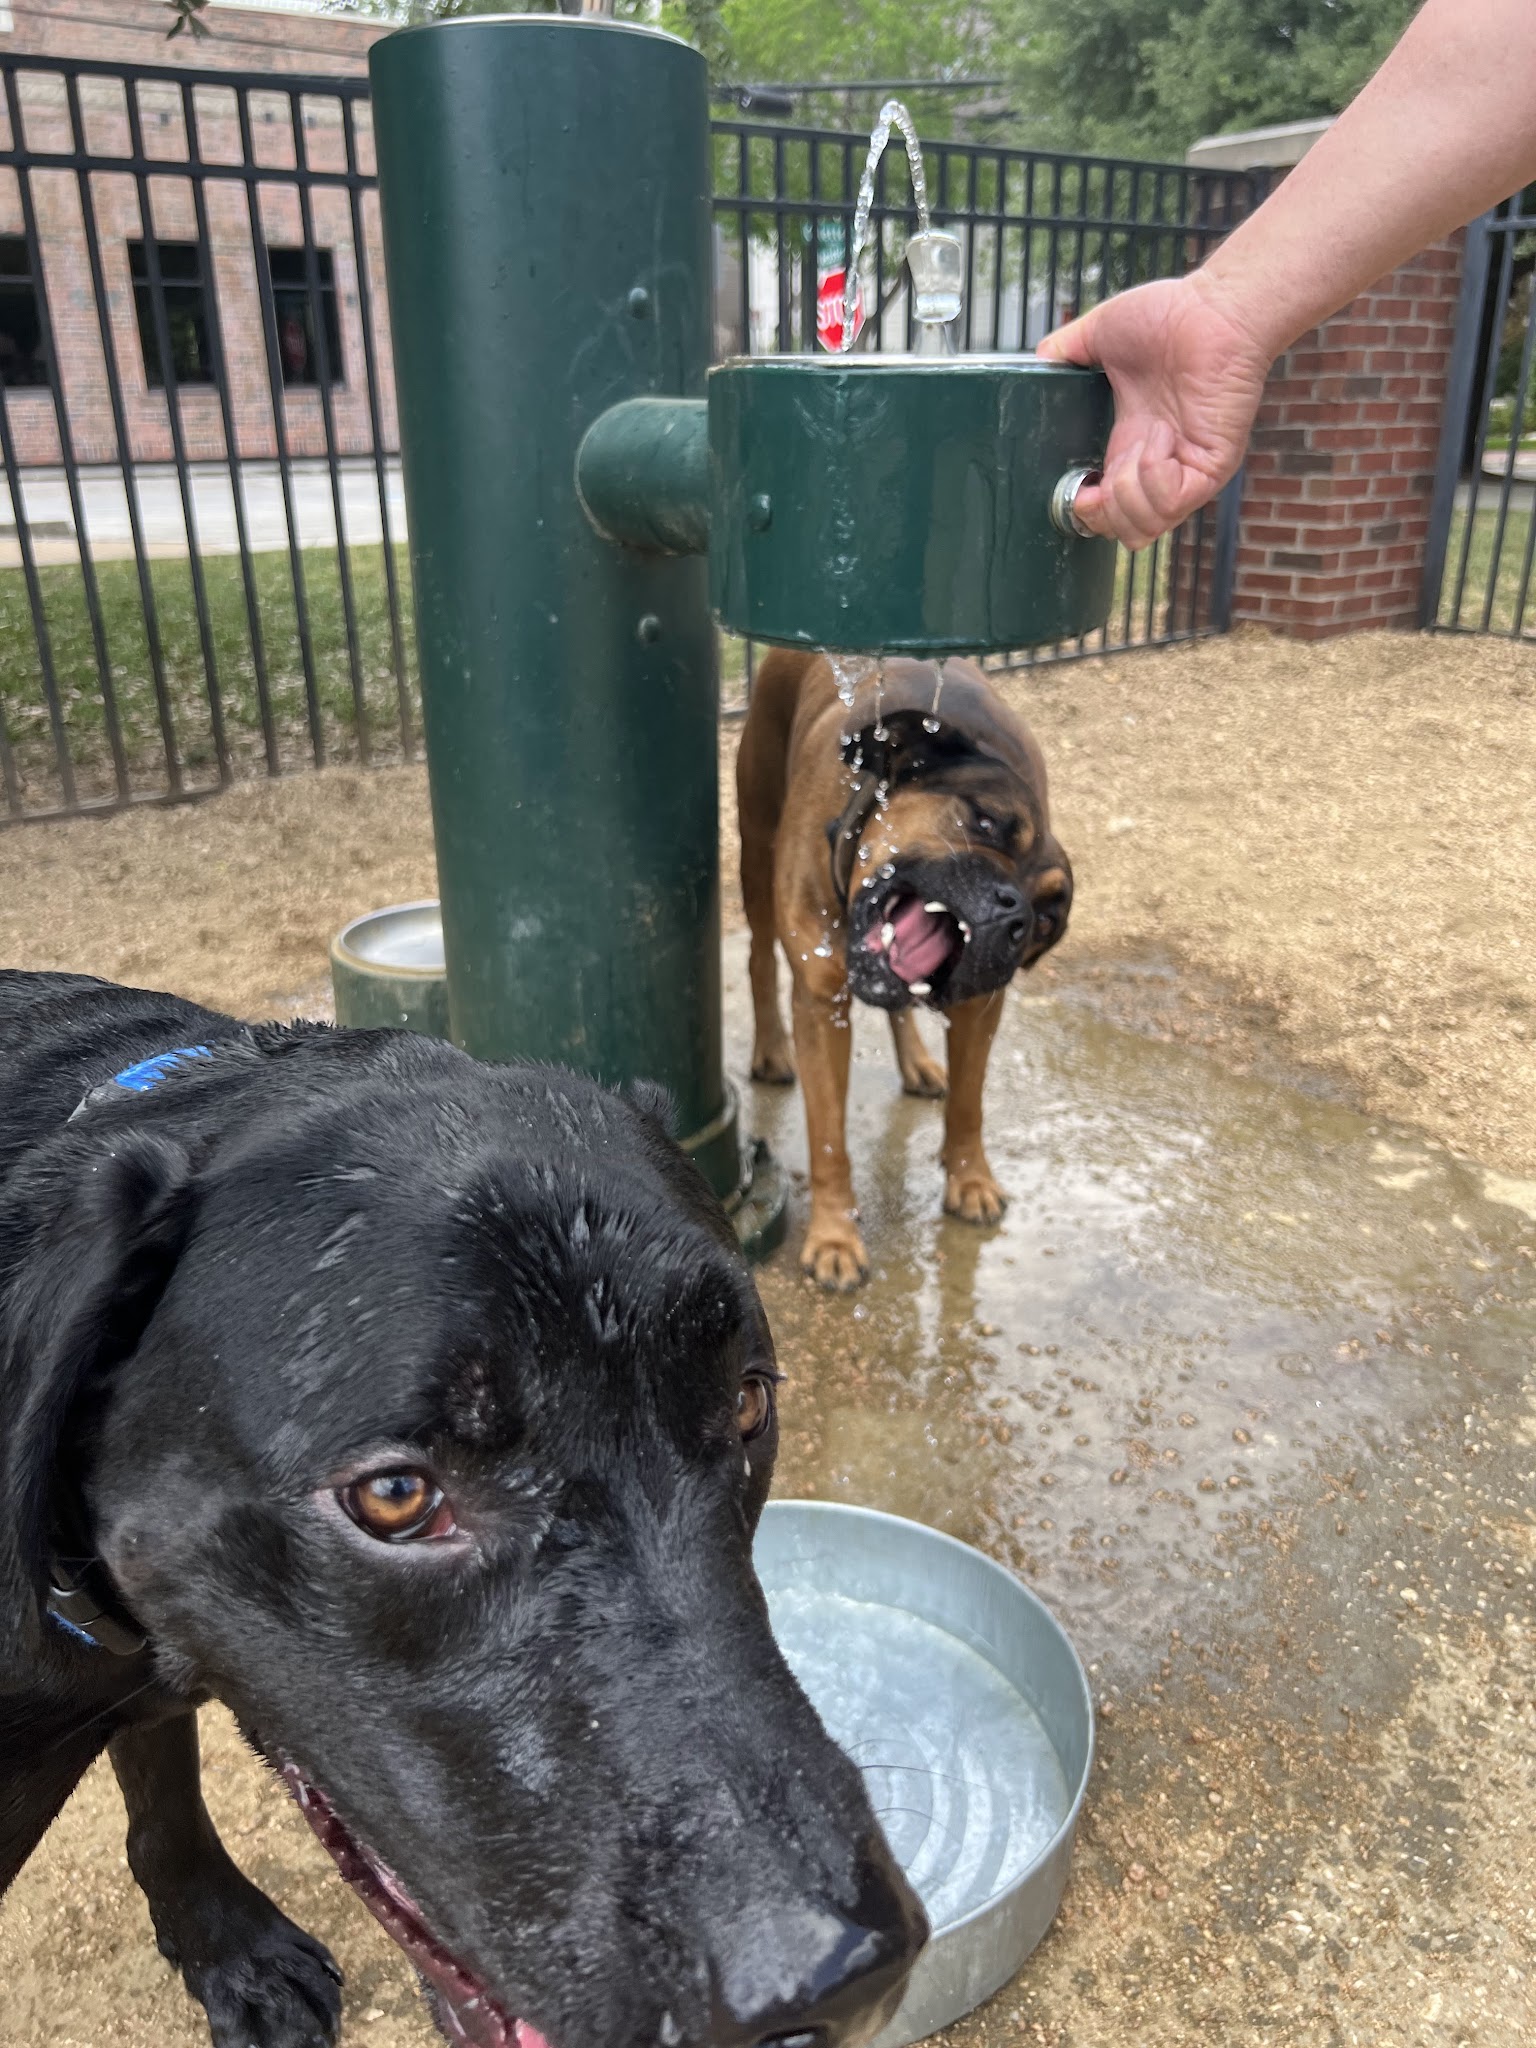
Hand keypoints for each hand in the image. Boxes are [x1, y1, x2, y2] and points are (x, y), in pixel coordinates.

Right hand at [1037, 270, 1273, 549]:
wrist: (1215, 307)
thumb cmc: (1169, 315)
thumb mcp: (1098, 335)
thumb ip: (1062, 352)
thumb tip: (1035, 366)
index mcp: (1131, 446)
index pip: (1108, 512)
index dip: (1086, 512)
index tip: (1078, 486)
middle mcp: (1157, 465)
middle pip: (1124, 532)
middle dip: (1102, 512)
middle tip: (1105, 472)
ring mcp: (1186, 469)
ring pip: (1145, 528)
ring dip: (1127, 491)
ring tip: (1139, 443)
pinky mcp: (1212, 465)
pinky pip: (1172, 501)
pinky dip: (1153, 474)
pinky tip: (1158, 436)